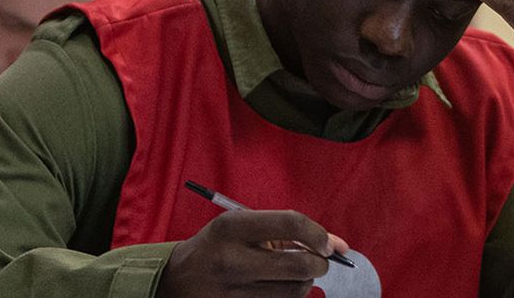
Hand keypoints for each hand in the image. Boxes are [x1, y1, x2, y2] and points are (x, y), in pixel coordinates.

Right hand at [158, 209, 348, 297]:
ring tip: (292, 274)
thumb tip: (339, 246)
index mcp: (233, 227)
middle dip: (320, 264)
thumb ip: (289, 232)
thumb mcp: (242, 226)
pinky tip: (279, 288)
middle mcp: (233, 259)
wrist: (174, 281)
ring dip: (305, 283)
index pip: (292, 223)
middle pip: (301, 266)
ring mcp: (233, 291)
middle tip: (318, 261)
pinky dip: (289, 297)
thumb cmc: (218, 247)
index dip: (319, 234)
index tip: (327, 243)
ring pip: (295, 292)